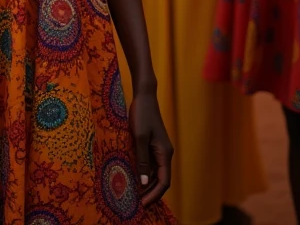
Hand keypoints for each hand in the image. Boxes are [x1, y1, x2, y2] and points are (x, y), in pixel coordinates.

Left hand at [129, 91, 172, 206]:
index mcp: (165, 153)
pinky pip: (150, 163)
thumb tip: (145, 183)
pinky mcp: (152, 144)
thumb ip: (142, 160)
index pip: (164, 181)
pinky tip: (134, 177)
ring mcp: (159, 149)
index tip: (143, 204)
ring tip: (135, 194)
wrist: (144, 96)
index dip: (154, 194)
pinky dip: (144, 173)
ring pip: (156, 172)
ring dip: (147, 184)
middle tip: (138, 203)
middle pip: (161, 179)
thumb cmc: (142, 114)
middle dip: (151, 192)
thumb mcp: (140, 137)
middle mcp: (165, 153)